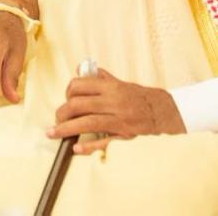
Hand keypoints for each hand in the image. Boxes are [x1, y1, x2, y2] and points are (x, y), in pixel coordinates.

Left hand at [47, 68, 184, 153]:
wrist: (164, 111)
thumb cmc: (139, 96)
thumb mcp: (120, 82)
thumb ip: (99, 76)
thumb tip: (79, 68)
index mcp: (111, 87)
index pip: (80, 86)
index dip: (67, 93)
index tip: (65, 100)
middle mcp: (114, 101)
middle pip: (79, 105)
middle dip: (62, 113)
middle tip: (57, 120)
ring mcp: (120, 119)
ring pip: (87, 123)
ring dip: (66, 129)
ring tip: (53, 133)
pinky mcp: (125, 135)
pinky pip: (104, 142)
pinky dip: (88, 146)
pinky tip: (76, 148)